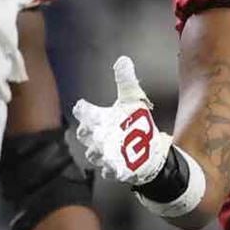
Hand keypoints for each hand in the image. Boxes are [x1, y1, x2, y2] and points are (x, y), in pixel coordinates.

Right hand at [72, 56, 171, 185]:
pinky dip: (112, 170)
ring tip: (105, 149)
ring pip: (94, 154)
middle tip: (93, 129)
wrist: (148, 149)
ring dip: (98, 151)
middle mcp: (98, 137)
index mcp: (100, 119)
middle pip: (85, 135)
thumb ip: (125, 81)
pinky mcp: (117, 169)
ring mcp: (106, 155)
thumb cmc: (134, 122)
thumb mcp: (132, 100)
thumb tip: (123, 59)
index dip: (83, 110)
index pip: (85, 113)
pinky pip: (110, 171)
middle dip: (87, 132)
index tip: (82, 106)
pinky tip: (116, 167)